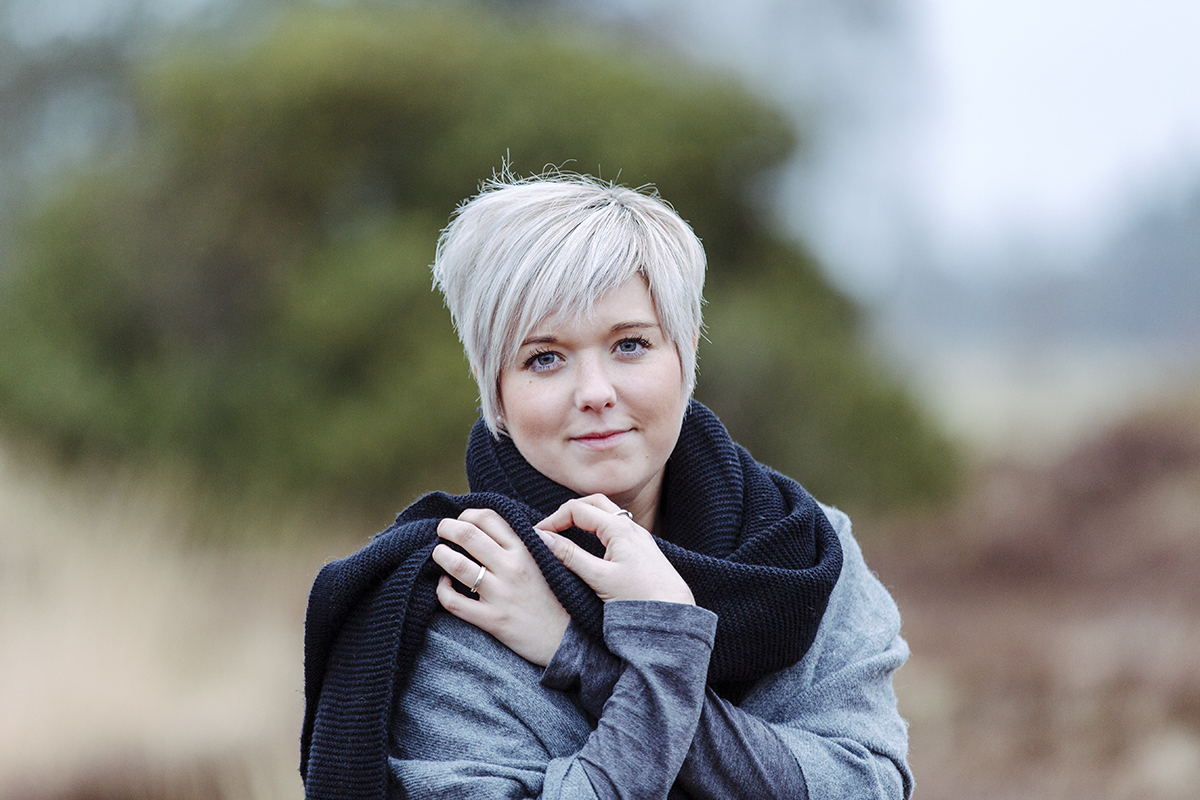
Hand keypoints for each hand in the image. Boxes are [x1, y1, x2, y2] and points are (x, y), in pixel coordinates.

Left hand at [432, 508, 569, 666]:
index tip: (462, 519)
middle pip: (468, 535)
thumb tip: (499, 526)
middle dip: (447, 528)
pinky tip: (444, 585)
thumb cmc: (558, 597)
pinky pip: (455, 603)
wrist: (569, 639)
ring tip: (439, 553)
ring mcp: (501, 595)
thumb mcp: (549, 562)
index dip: (468, 514)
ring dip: (441, 555)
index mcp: (526, 550)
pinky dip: (442, 591)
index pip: (489, 519)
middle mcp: (512, 568)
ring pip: (458, 566)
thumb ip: (528, 543)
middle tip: (442, 529)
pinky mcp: (493, 620)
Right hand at [536, 495, 694, 605]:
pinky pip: (615, 525)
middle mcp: (629, 525)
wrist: (674, 612)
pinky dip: (597, 527)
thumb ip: (570, 556)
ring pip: (606, 512)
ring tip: (565, 534)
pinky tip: (591, 545)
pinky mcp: (641, 547)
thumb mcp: (599, 578)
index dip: (553, 519)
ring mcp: (637, 535)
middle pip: (592, 502)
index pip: (576, 509)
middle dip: (568, 511)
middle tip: (550, 530)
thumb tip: (543, 538)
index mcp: (617, 528)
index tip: (537, 536)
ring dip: (584, 517)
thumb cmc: (639, 597)